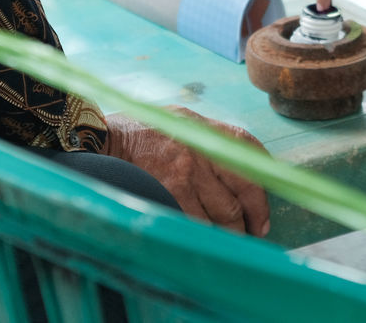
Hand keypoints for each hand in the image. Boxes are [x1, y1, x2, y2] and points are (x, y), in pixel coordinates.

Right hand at [105, 110, 270, 235]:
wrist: (103, 142)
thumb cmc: (141, 137)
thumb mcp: (179, 124)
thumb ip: (207, 143)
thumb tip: (237, 177)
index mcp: (206, 129)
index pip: (250, 152)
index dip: (261, 187)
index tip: (262, 212)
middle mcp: (203, 148)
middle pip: (245, 190)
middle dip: (252, 219)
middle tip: (251, 234)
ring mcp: (189, 172)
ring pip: (226, 215)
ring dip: (231, 234)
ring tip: (228, 241)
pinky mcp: (173, 192)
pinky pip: (200, 224)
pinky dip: (207, 237)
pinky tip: (205, 242)